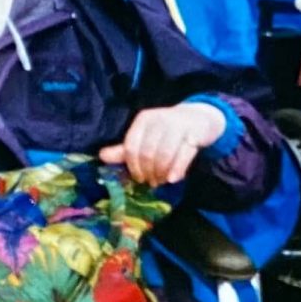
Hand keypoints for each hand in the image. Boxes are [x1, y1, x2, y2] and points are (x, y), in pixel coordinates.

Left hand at [100, 102, 224, 186]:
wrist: (199, 118)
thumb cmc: (167, 131)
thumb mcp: (146, 136)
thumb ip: (126, 148)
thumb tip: (102, 156)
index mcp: (143, 120)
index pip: (131, 146)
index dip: (133, 166)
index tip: (138, 178)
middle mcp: (159, 120)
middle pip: (147, 152)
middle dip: (148, 171)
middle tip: (151, 182)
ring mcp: (178, 125)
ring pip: (164, 154)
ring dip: (161, 173)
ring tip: (162, 181)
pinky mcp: (194, 133)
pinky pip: (184, 155)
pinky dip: (177, 169)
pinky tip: (173, 180)